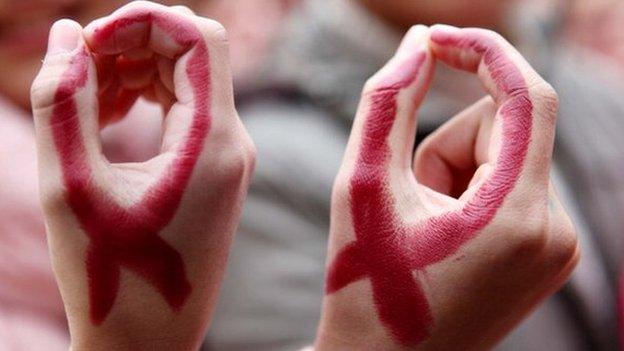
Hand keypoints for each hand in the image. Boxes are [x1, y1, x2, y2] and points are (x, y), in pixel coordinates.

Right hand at [30, 2, 254, 349]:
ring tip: (85, 101)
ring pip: (187, 77)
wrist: (149, 340)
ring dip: (134, 70)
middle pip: (193, 51)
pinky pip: (185, 109)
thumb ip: (62, 103)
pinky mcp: (215, 169)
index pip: (199, 37)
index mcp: (214, 142)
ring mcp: (228, 157)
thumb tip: (71, 35)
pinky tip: (106, 117)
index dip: (143, 20)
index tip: (90, 43)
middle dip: (132, 44)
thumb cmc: (110, 278)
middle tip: (78, 72)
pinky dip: (144, 98)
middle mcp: (234, 143)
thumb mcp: (69, 188)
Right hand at [314, 25, 578, 349]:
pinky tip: (442, 236)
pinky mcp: (547, 251)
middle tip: (407, 198)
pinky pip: (511, 184)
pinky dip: (470, 192)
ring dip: (453, 172)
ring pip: (505, 156)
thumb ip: (388, 102)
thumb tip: (418, 43)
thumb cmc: (366, 284)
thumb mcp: (363, 186)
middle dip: (446, 144)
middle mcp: (555, 231)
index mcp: (516, 217)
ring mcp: (557, 245)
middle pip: (505, 129)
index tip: (436, 38)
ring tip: (420, 225)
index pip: (526, 98)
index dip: (482, 52)